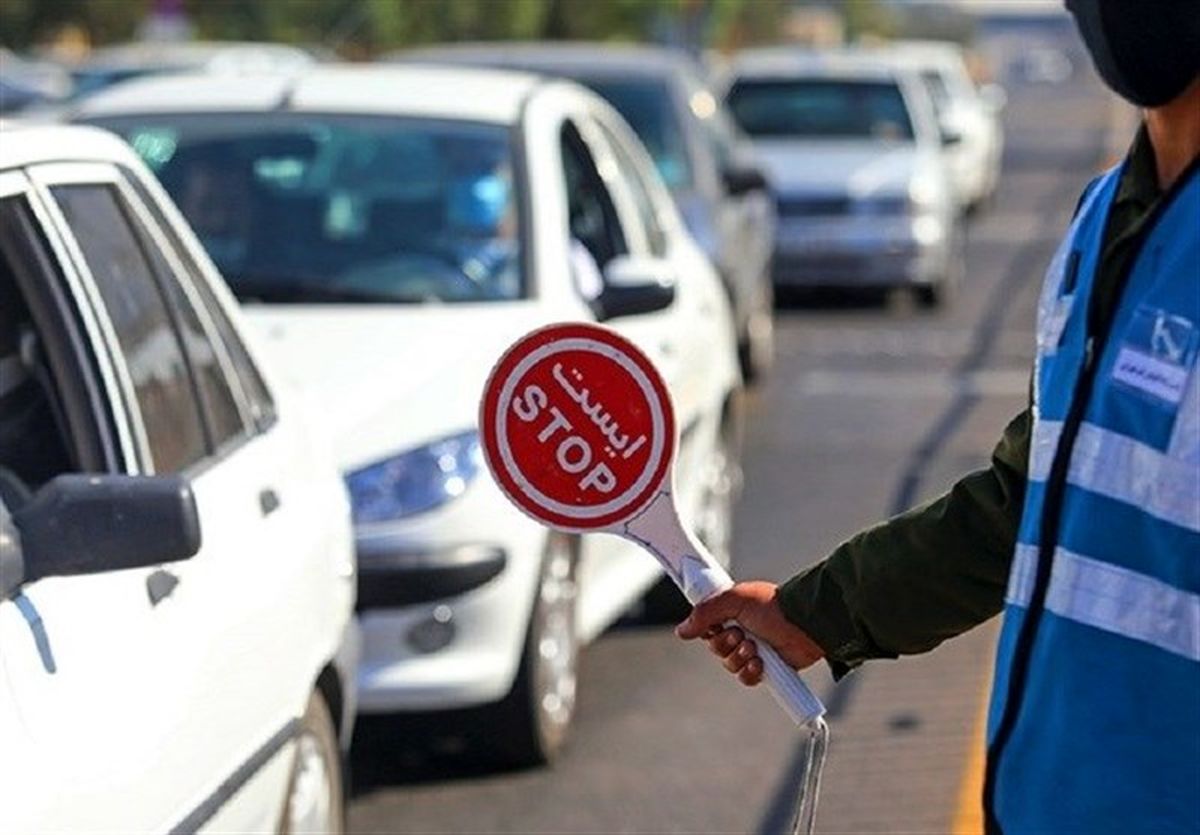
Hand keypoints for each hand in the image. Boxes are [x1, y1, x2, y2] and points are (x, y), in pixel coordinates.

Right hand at [675, 581, 823, 686]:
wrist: (804, 624)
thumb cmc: (773, 606)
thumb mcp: (734, 600)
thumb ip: (704, 612)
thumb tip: (682, 630)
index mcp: (732, 612)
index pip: (707, 626)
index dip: (708, 630)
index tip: (716, 626)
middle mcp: (741, 631)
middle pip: (715, 648)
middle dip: (725, 644)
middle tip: (740, 634)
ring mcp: (753, 650)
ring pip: (729, 665)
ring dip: (739, 658)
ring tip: (754, 648)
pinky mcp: (766, 668)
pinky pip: (746, 678)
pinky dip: (750, 672)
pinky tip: (760, 664)